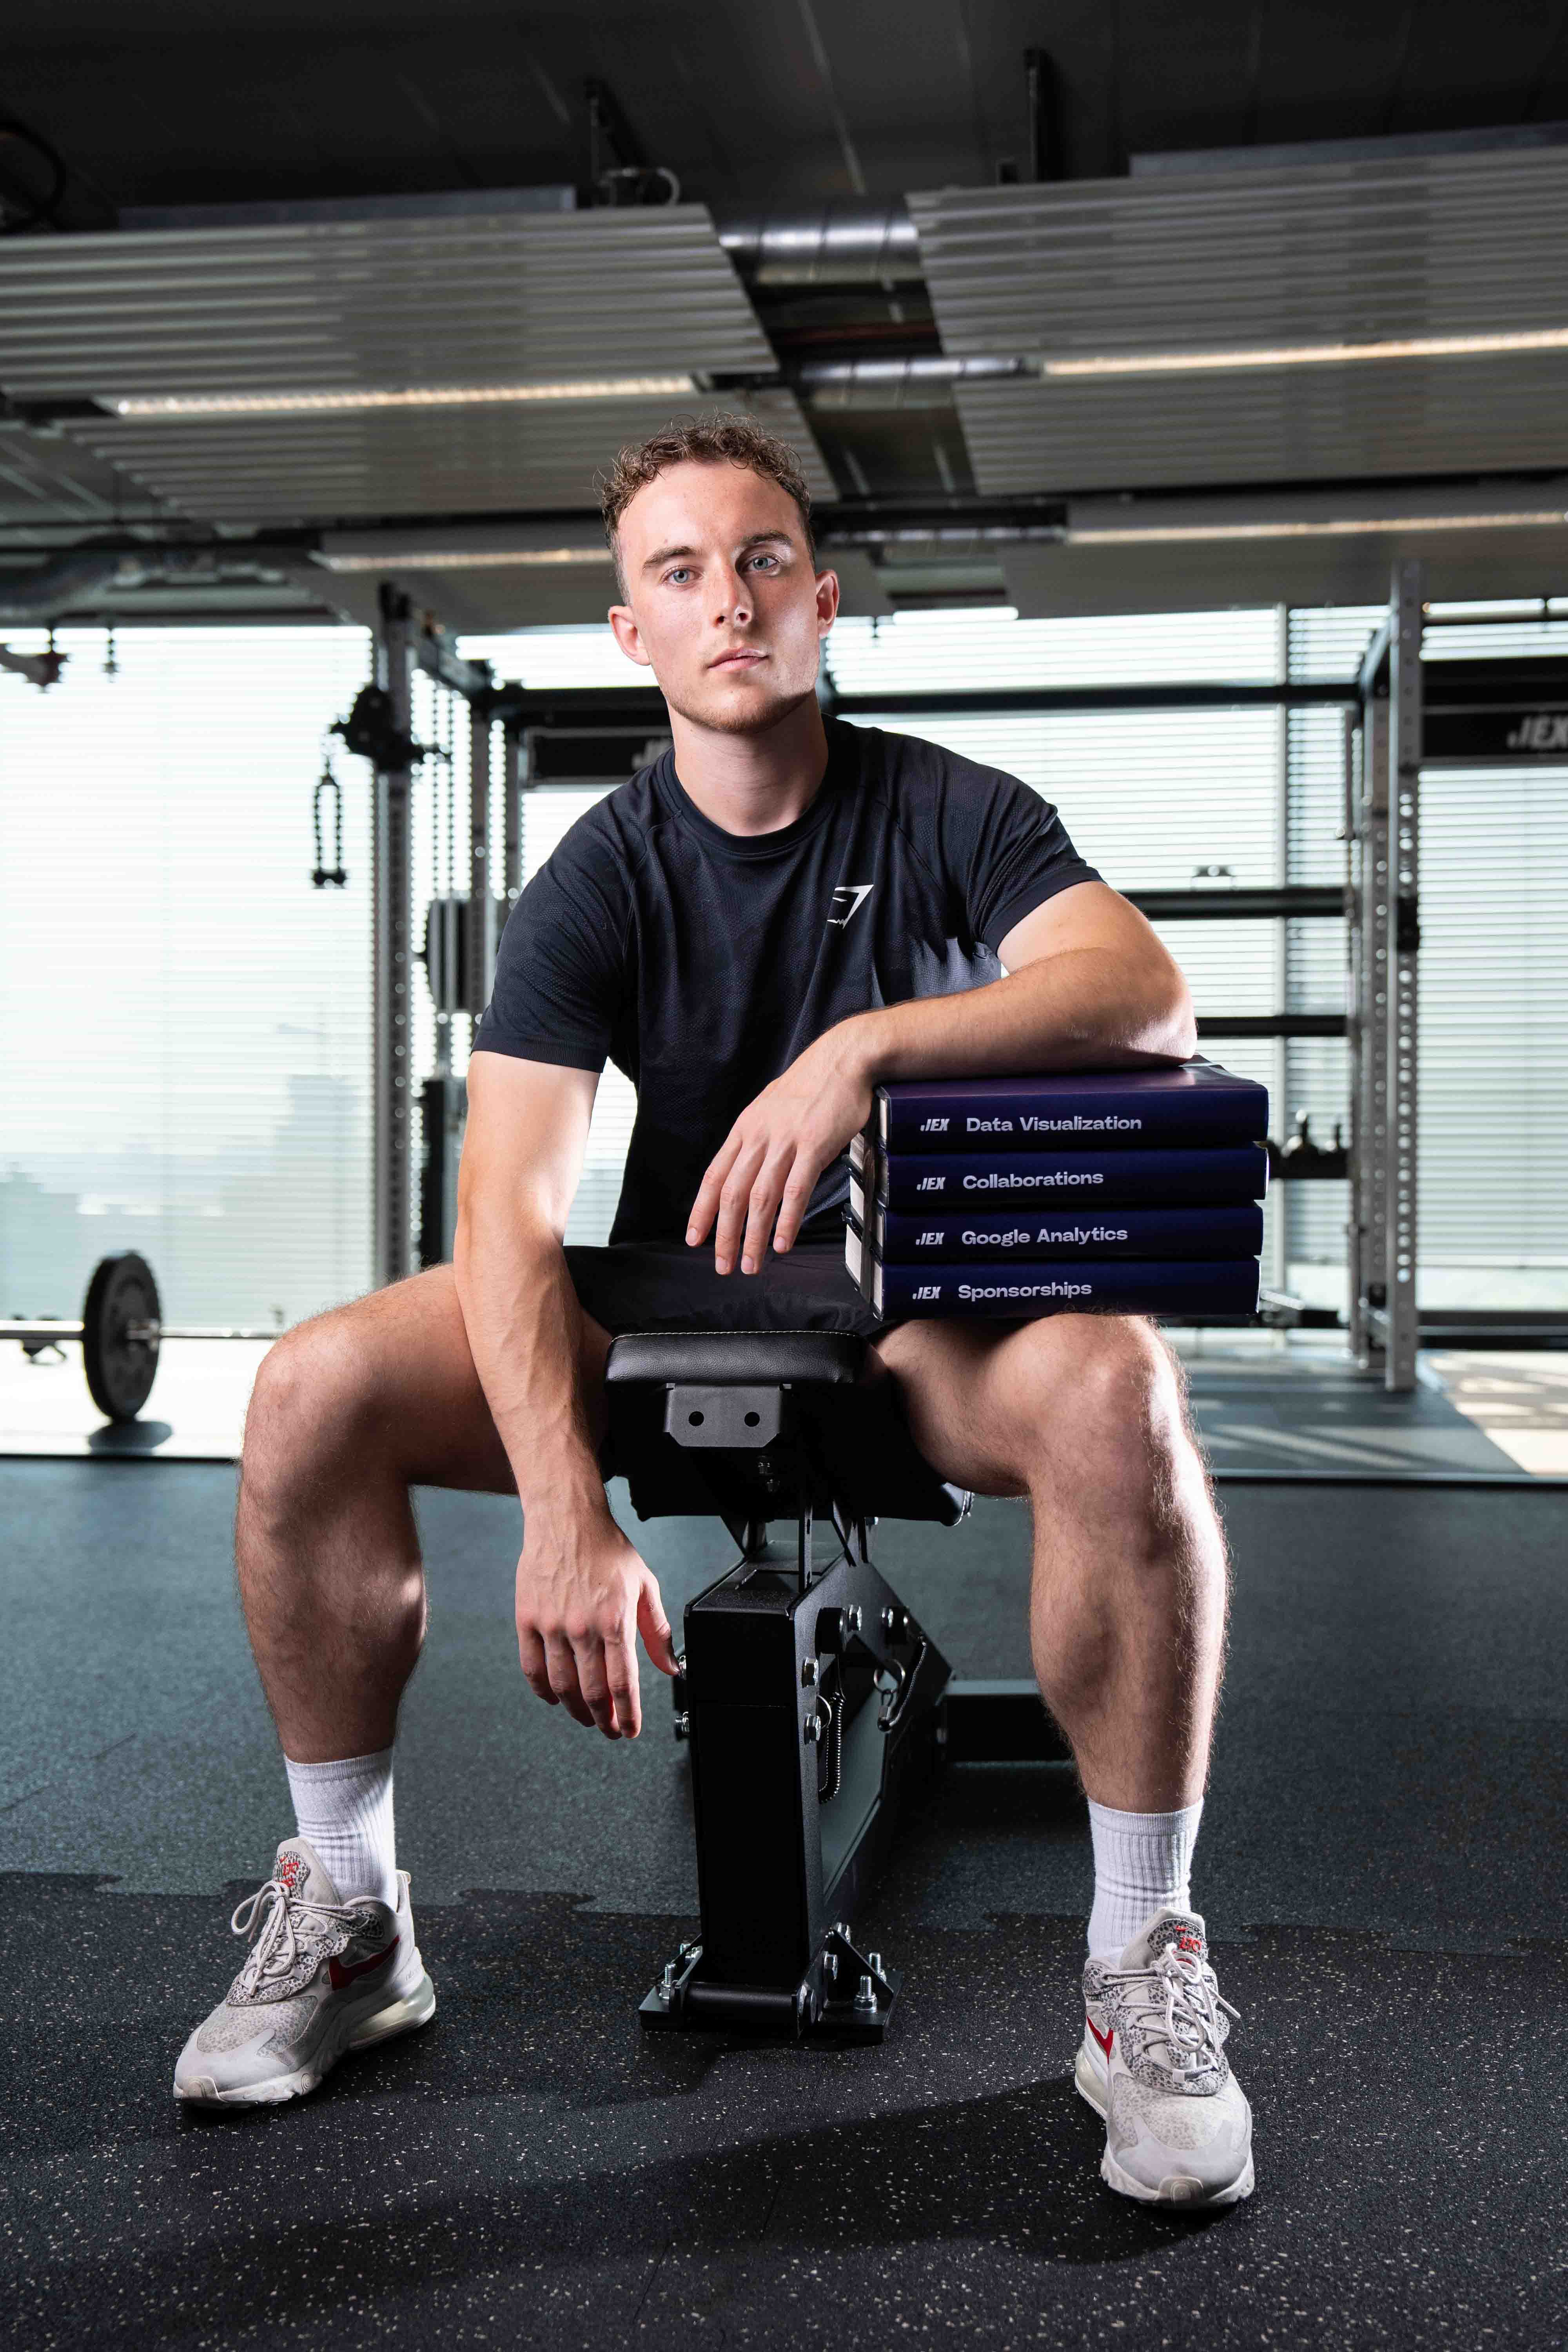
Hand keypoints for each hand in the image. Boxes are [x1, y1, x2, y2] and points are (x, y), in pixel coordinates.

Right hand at [516, 1500, 679, 1738]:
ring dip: (575, 1710)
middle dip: (603, 1719)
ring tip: (586, 1717)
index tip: (629, 1730)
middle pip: (592, 1691)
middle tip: (609, 1729)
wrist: (566, 1521)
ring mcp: (551, 1625)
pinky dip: (543, 1690)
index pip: (622, 1683)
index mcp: (615, 1620)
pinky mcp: (527, 1619)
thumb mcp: (645, 1586)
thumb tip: (671, 1666)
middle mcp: (582, 1627)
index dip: (627, 1714)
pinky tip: (553, 1698)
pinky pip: (531, 1667)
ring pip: (562, 1685)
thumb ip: (658, 1631)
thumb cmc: (607, 1549)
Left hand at [686, 1018, 878, 1272]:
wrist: (845, 1057)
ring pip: (761, 1197)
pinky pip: (795, 1189)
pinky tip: (782, 1243)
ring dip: (753, 1236)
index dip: (701, 1210)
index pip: (714, 1176)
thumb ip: (760, 1138)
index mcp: (746, 1129)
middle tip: (724, 1265)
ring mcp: (786, 1141)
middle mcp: (759, 1136)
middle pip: (733, 1193)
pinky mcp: (814, 1145)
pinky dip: (786, 1220)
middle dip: (725, 1234)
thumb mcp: (773, 1109)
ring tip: (751, 1264)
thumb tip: (752, 1168)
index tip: (694, 1238)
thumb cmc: (813, 1086)